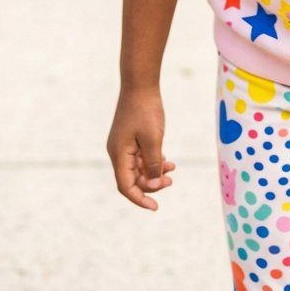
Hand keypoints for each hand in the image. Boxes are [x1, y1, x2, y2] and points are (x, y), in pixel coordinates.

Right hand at [107, 86, 175, 211]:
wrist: (140, 84)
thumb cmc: (145, 110)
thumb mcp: (153, 139)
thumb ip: (153, 164)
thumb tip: (152, 184)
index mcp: (118, 154)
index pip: (126, 186)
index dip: (140, 199)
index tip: (155, 207)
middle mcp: (117, 152)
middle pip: (132, 179)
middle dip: (151, 184)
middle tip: (170, 180)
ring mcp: (123, 144)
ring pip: (138, 168)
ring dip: (154, 172)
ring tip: (172, 169)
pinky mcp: (130, 138)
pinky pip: (140, 157)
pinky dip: (153, 161)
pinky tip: (167, 160)